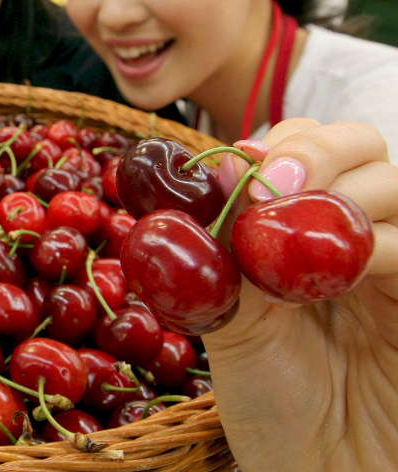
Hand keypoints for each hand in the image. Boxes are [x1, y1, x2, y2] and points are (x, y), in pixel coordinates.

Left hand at [203, 119, 397, 471]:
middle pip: (362, 146)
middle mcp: (354, 231)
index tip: (244, 166)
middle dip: (317, 150)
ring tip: (299, 232)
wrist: (316, 468)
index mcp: (300, 224)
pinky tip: (348, 265)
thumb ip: (224, 257)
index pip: (305, 146)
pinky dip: (385, 242)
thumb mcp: (231, 321)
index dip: (281, 144)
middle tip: (273, 184)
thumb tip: (203, 186)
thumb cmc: (271, 399)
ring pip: (396, 183)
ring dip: (345, 193)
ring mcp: (395, 263)